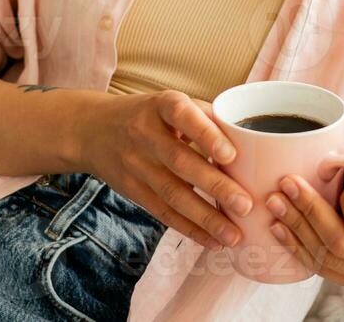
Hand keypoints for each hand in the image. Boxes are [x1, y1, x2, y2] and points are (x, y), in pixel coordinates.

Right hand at [79, 90, 253, 251]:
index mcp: (161, 105)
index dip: (206, 134)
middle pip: (180, 162)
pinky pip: (162, 212)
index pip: (182, 115)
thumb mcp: (170, 102)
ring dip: (205, 218)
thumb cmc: (149, 115)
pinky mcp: (132, 190)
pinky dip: (188, 228)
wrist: (93, 130)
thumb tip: (250, 138)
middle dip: (215, 186)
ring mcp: (136, 164)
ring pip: (172, 194)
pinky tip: (211, 241)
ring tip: (234, 235)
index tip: (231, 154)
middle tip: (246, 205)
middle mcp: (145, 134)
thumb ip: (206, 117)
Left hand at [264, 135, 343, 288]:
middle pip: (340, 245)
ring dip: (295, 232)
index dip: (341, 200)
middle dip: (305, 215)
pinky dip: (297, 248)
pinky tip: (280, 228)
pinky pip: (321, 269)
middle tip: (280, 190)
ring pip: (326, 260)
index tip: (327, 176)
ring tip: (275, 206)